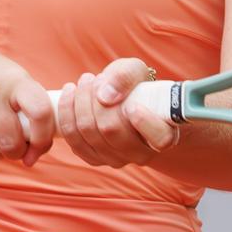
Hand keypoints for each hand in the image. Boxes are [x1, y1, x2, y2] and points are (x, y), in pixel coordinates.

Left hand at [54, 57, 181, 167]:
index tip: (132, 104)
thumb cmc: (137, 86)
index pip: (160, 139)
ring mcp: (118, 160)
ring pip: (89, 133)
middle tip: (93, 78)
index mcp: (164, 134)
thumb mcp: (136, 71)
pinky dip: (67, 114)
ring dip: (79, 103)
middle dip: (95, 100)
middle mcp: (142, 154)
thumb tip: (105, 96)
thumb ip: (126, 76)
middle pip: (111, 130)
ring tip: (84, 81)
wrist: (126, 101)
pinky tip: (70, 93)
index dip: (145, 123)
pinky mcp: (95, 159)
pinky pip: (74, 140)